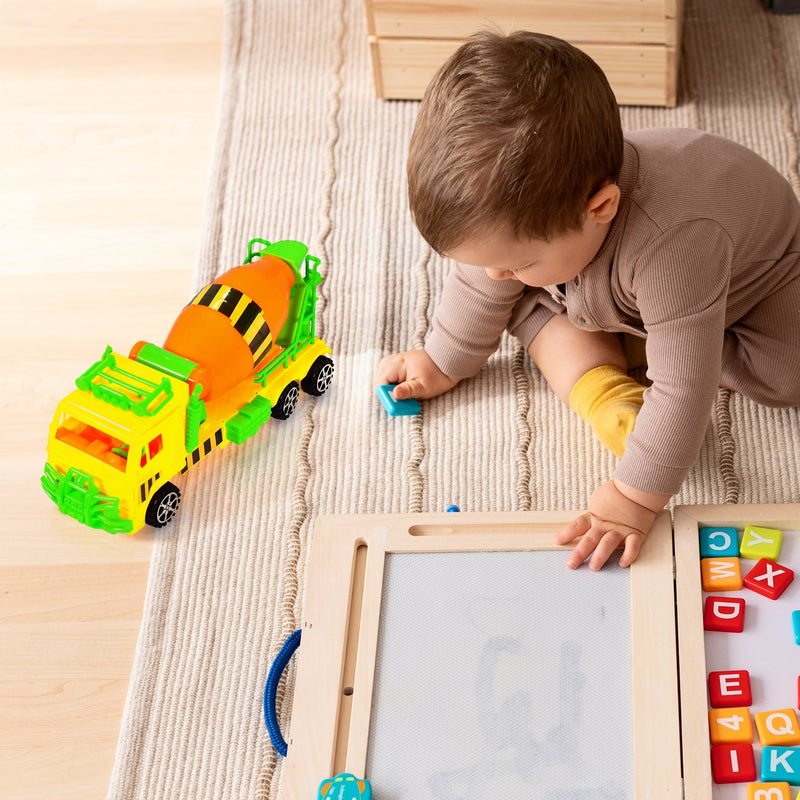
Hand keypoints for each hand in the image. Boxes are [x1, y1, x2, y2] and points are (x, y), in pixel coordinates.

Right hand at [373, 349, 458, 400]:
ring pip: (381, 379)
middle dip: (387, 393)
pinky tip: (401, 389)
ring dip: (389, 389)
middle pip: (378, 381)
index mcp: (396, 364)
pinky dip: (392, 384)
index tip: (395, 404)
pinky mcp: (395, 364)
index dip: (386, 396)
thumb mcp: (423, 387)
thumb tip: (394, 395)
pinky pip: (387, 376)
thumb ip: (407, 391)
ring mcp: (392, 361)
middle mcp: (391, 361)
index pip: (380, 383)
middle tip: (400, 401)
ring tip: (403, 395)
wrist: (446, 362)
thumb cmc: (437, 375)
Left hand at [554, 479, 668, 569]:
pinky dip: (629, 555)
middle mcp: (605, 525)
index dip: (567, 533)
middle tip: (571, 564)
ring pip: (608, 543)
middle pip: (590, 539)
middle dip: (580, 552)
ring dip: (600, 555)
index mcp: (594, 516)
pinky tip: (622, 564)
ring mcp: (620, 530)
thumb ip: (590, 514)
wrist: (637, 487)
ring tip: (594, 566)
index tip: (557, 541)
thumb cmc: (616, 494)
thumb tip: (580, 524)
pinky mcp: (636, 533)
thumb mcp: (597, 501)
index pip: (577, 525)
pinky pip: (633, 546)